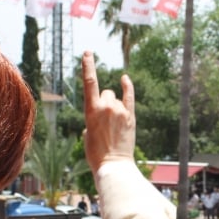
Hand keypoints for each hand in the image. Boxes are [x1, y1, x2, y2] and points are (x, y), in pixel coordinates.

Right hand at [81, 52, 134, 170]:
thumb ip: (93, 118)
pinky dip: (128, 87)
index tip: (87, 53)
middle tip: (105, 121)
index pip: (89, 82)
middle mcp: (106, 106)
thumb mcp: (87, 134)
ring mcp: (119, 110)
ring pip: (116, 98)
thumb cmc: (96, 153)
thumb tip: (101, 114)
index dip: (88, 65)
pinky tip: (126, 79)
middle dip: (104, 102)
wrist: (112, 165)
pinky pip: (129, 97)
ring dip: (114, 106)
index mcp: (91, 110)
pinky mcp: (130, 116)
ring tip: (114, 125)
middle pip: (106, 93)